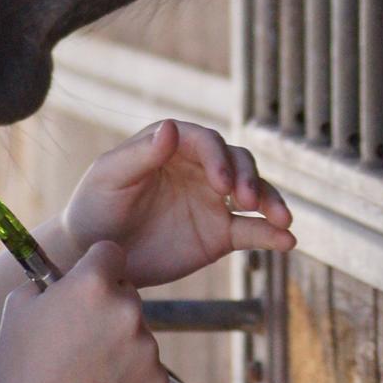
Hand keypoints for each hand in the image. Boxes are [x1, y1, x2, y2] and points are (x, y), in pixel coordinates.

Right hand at [0, 240, 167, 382]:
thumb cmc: (21, 370)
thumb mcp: (17, 307)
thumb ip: (44, 282)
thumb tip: (58, 280)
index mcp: (93, 284)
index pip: (111, 252)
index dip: (97, 264)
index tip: (89, 279)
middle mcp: (127, 309)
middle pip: (125, 293)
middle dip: (107, 306)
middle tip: (80, 336)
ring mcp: (147, 347)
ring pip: (136, 332)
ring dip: (119, 342)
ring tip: (87, 370)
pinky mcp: (159, 382)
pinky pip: (146, 366)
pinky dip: (129, 375)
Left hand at [62, 120, 294, 287]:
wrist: (96, 254)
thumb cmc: (95, 206)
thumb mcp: (110, 177)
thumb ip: (141, 154)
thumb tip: (171, 128)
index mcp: (171, 146)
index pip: (205, 141)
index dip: (218, 157)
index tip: (221, 184)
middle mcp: (198, 168)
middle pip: (237, 161)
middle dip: (248, 177)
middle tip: (248, 200)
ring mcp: (212, 200)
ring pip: (253, 192)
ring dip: (270, 200)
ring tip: (281, 220)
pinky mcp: (220, 234)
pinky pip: (252, 231)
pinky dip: (271, 234)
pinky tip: (287, 242)